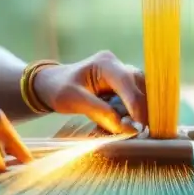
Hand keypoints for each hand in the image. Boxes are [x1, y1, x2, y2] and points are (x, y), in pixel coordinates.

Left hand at [31, 50, 147, 134]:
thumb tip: (125, 128)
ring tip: (135, 129)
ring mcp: (120, 74)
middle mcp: (117, 65)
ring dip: (140, 110)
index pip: (127, 83)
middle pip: (140, 85)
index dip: (136, 105)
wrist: (50, 84)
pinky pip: (134, 98)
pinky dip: (133, 111)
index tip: (140, 127)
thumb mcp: (73, 100)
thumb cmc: (58, 88)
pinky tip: (128, 124)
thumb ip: (99, 112)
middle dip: (142, 108)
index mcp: (105, 63)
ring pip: (140, 91)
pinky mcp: (120, 86)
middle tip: (142, 131)